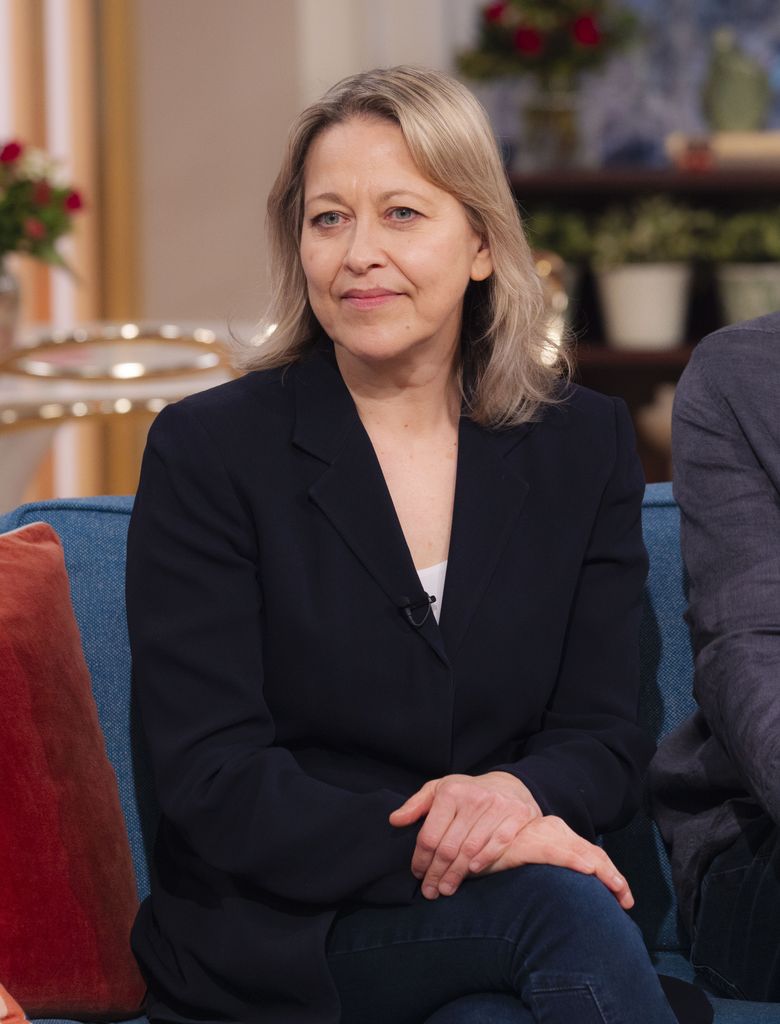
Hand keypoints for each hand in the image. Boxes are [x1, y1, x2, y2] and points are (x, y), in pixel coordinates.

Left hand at [389, 771, 540, 898]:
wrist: (509, 785)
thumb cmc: (467, 791)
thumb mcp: (439, 789)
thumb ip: (416, 806)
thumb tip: (394, 821)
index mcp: (451, 792)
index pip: (430, 834)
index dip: (421, 859)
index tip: (417, 873)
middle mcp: (474, 798)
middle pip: (449, 846)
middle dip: (436, 873)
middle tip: (430, 890)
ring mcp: (497, 807)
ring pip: (470, 850)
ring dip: (456, 874)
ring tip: (445, 889)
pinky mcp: (516, 816)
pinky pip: (497, 845)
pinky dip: (483, 861)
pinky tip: (471, 873)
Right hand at [483, 815, 633, 908]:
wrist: (470, 836)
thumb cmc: (495, 852)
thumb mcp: (523, 860)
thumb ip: (541, 869)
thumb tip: (561, 895)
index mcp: (553, 834)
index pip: (589, 855)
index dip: (609, 875)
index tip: (623, 899)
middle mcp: (552, 831)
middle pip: (591, 854)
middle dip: (613, 878)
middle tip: (627, 900)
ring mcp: (542, 835)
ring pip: (581, 853)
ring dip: (603, 872)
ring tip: (620, 891)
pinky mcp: (529, 843)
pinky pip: (557, 853)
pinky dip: (575, 860)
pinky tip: (588, 870)